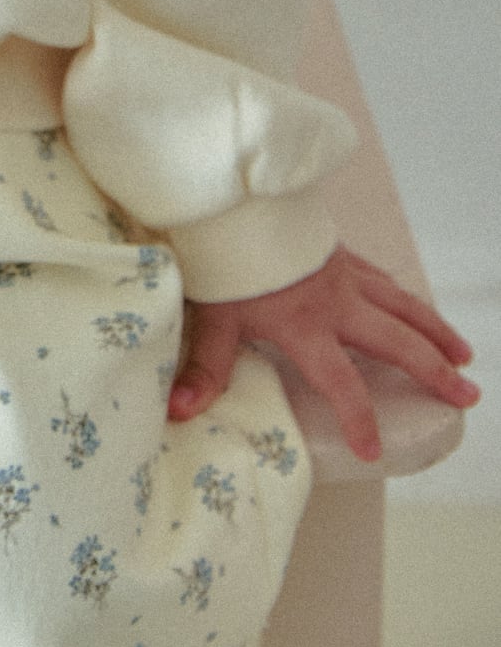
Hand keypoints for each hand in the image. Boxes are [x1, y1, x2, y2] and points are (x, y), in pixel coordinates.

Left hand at [167, 244, 479, 460]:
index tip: (372, 450)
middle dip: (433, 370)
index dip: (358, 418)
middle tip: (466, 394)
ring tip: (463, 356)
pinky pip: (380, 277)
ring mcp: (342, 273)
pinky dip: (403, 295)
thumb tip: (179, 412)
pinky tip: (411, 305)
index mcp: (306, 326)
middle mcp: (335, 302)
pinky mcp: (338, 250)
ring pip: (401, 304)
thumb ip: (205, 368)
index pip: (341, 383)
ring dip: (435, 331)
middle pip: (396, 341)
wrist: (234, 196)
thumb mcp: (213, 315)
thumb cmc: (223, 256)